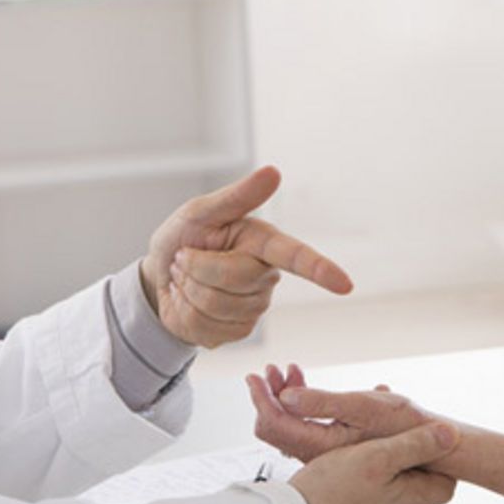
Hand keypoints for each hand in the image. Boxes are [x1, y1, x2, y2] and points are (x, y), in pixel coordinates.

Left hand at [140, 166, 353, 347]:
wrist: (159, 278)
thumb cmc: (184, 238)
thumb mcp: (199, 212)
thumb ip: (236, 197)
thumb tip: (273, 172)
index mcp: (263, 241)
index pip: (296, 256)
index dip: (320, 270)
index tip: (344, 285)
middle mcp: (266, 274)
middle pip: (236, 278)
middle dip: (197, 267)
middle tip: (184, 259)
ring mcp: (254, 306)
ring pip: (219, 304)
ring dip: (188, 290)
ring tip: (186, 279)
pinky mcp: (236, 331)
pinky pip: (208, 327)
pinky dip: (185, 313)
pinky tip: (188, 302)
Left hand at [247, 369, 430, 461]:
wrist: (435, 446)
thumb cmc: (405, 426)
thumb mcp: (364, 407)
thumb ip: (323, 403)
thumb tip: (286, 398)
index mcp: (320, 445)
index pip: (274, 425)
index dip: (261, 398)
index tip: (256, 375)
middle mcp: (318, 453)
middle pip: (277, 427)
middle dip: (271, 395)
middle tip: (275, 369)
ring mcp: (326, 453)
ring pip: (292, 427)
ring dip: (287, 398)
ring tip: (292, 373)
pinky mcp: (336, 449)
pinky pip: (306, 429)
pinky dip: (302, 406)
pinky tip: (314, 388)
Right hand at [290, 422, 459, 503]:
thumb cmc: (334, 491)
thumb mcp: (378, 457)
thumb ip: (415, 445)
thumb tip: (452, 435)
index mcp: (410, 498)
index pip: (445, 483)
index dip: (441, 459)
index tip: (427, 437)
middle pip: (417, 480)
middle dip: (408, 452)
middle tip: (391, 430)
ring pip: (390, 483)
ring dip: (382, 459)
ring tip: (362, 438)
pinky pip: (368, 490)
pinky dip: (363, 471)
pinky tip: (344, 459)